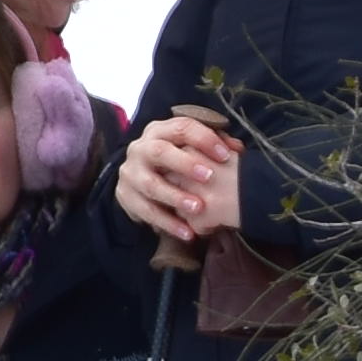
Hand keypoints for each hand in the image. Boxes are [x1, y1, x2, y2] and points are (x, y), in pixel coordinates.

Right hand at [114, 115, 244, 257]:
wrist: (141, 179)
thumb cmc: (177, 162)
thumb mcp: (192, 148)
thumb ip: (216, 146)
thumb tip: (237, 149)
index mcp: (159, 131)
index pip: (181, 128)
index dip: (204, 139)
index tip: (227, 155)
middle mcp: (140, 148)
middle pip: (159, 152)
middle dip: (185, 164)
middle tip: (209, 177)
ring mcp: (130, 172)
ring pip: (150, 184)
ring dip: (175, 197)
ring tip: (199, 208)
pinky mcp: (124, 195)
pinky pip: (145, 211)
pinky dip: (167, 223)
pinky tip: (187, 232)